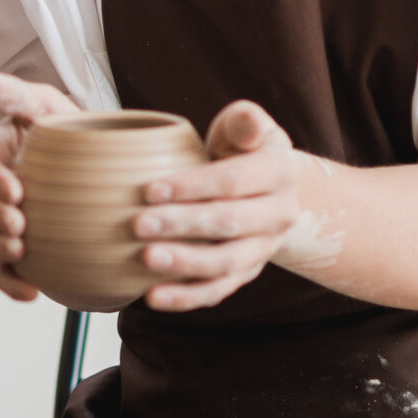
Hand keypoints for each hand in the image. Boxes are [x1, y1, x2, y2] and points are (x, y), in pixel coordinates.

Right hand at [0, 70, 79, 301]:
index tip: (17, 190)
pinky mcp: (15, 255)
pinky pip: (2, 276)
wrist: (102, 172)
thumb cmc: (69, 132)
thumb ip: (15, 94)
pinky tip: (34, 291)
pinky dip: (12, 286)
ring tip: (22, 252)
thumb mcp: (47, 106)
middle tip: (21, 224)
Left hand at [131, 99, 310, 311]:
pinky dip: (186, 298)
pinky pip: (218, 290)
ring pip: (227, 263)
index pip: (234, 181)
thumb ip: (243, 121)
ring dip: (185, 264)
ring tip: (145, 259)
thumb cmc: (241, 149)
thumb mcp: (245, 128)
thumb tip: (247, 118)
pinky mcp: (246, 273)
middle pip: (229, 223)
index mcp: (279, 172)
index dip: (192, 186)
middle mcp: (279, 214)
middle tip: (137, 225)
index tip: (149, 189)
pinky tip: (152, 297)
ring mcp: (264, 248)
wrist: (265, 189)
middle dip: (182, 225)